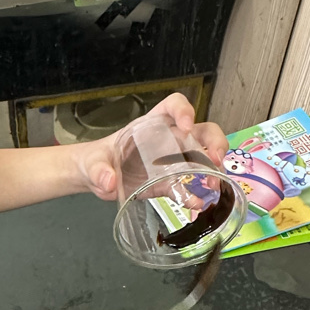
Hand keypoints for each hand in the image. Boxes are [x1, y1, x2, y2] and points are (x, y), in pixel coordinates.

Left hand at [71, 92, 228, 200]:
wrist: (95, 179)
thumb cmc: (97, 160)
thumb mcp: (93, 162)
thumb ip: (99, 170)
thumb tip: (108, 181)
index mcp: (150, 125)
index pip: (174, 105)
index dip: (184, 110)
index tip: (187, 125)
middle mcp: (167, 140)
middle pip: (201, 130)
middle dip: (214, 141)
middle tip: (216, 159)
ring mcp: (171, 162)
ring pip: (202, 156)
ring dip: (213, 168)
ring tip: (214, 183)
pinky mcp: (166, 184)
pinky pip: (185, 188)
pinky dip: (193, 196)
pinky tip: (196, 203)